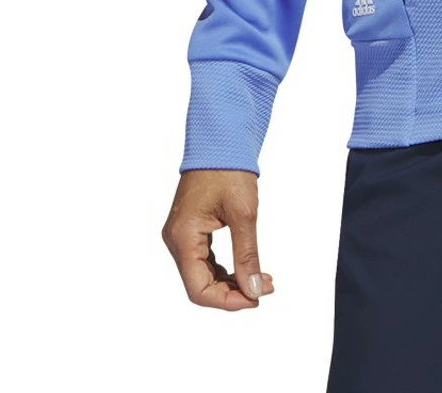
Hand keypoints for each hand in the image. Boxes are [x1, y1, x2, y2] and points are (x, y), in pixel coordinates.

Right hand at [162, 169, 274, 309]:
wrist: (220, 140)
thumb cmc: (230, 170)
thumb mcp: (244, 213)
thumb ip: (247, 254)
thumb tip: (255, 289)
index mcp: (183, 238)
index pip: (198, 289)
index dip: (227, 301)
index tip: (256, 299)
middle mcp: (176, 240)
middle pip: (199, 285)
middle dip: (232, 292)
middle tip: (265, 289)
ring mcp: (181, 236)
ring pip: (202, 274)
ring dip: (230, 282)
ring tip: (262, 280)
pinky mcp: (190, 230)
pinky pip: (204, 260)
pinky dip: (225, 268)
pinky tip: (247, 269)